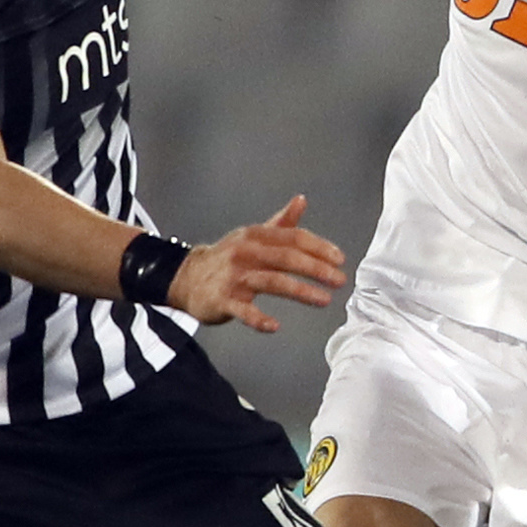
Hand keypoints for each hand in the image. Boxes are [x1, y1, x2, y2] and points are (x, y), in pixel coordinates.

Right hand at [169, 196, 346, 333]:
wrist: (187, 277)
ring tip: (324, 299)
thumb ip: (281, 222)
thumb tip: (301, 200)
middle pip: (286, 258)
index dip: (319, 247)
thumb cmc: (228, 257)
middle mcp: (246, 252)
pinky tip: (275, 326)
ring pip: (271, 282)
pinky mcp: (223, 300)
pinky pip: (243, 310)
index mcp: (256, 236)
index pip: (293, 238)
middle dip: (316, 269)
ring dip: (300, 291)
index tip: (340, 259)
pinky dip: (258, 319)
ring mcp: (234, 276)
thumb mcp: (253, 236)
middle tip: (340, 280)